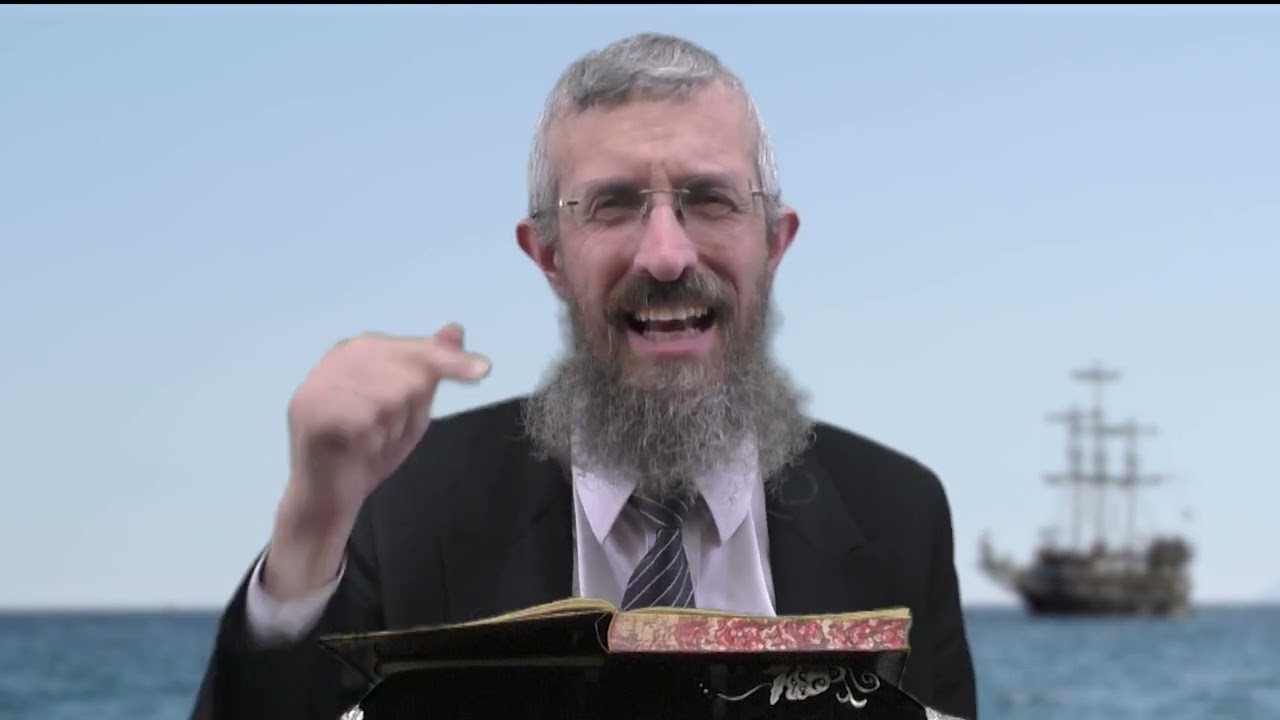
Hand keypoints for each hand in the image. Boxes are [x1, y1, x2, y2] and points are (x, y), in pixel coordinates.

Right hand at [264, 324, 490, 598]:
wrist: (327, 498)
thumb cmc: (370, 449)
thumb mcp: (409, 408)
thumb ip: (429, 371)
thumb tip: (456, 329)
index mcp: (358, 351)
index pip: (416, 350)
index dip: (449, 362)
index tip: (484, 370)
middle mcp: (336, 360)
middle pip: (409, 375)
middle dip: (411, 410)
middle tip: (386, 432)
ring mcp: (321, 384)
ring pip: (391, 399)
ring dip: (392, 430)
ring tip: (371, 441)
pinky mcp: (312, 414)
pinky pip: (368, 422)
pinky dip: (373, 442)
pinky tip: (358, 450)